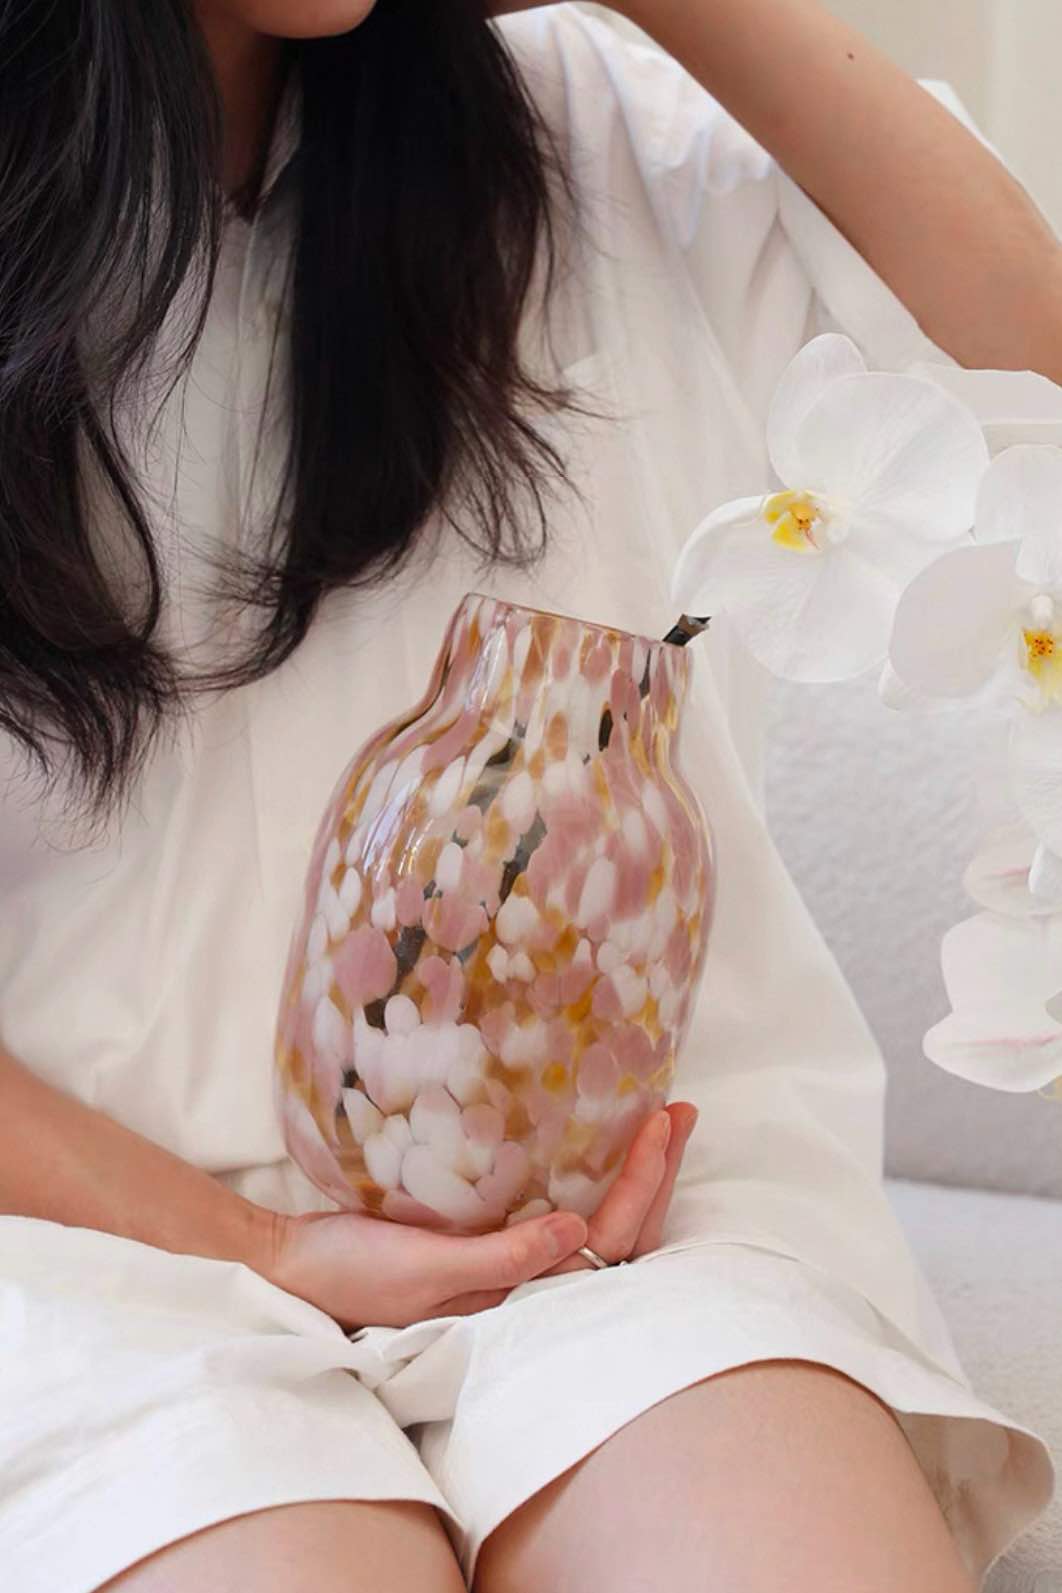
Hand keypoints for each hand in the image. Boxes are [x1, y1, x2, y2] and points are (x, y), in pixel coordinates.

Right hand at [267, 1099, 697, 1330]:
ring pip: (599, 1228)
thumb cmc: (349, 1274)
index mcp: (518, 1304)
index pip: (607, 1246)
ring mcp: (512, 1271)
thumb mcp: (422, 1268)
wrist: (290, 1272)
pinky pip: (563, 1217)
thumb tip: (582, 1233)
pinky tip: (601, 1150)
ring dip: (636, 1178)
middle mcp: (527, 1291)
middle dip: (657, 1174)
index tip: (659, 1124)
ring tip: (662, 1123)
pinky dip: (598, 1183)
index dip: (641, 1185)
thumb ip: (501, 1260)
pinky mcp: (490, 1247)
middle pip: (619, 1238)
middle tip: (681, 1111)